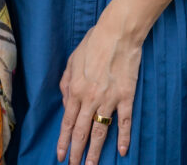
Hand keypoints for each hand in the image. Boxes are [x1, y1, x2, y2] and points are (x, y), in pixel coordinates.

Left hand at [56, 20, 140, 164]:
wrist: (117, 34)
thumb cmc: (93, 44)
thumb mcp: (72, 60)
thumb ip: (66, 83)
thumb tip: (67, 104)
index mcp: (75, 89)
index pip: (67, 121)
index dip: (63, 141)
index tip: (60, 156)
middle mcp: (90, 98)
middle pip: (82, 131)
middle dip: (76, 152)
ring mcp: (109, 99)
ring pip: (101, 131)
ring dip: (96, 151)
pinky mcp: (126, 97)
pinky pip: (124, 122)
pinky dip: (124, 137)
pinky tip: (123, 151)